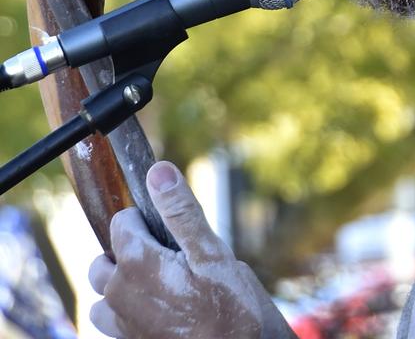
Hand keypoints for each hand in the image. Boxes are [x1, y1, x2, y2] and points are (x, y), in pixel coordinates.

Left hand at [88, 160, 294, 338]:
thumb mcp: (212, 251)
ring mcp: (123, 326)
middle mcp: (120, 295)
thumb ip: (181, 211)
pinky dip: (127, 310)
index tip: (167, 227)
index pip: (120, 223)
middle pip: (103, 260)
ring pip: (104, 296)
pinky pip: (114, 323)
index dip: (143, 218)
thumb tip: (158, 171)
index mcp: (137, 264)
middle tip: (164, 252)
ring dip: (121, 284)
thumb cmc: (230, 306)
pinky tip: (160, 307)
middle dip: (126, 250)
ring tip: (160, 280)